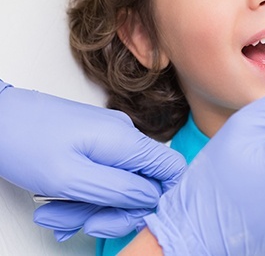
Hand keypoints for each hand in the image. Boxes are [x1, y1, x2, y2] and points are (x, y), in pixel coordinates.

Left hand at [0, 81, 185, 238]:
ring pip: (117, 185)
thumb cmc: (26, 141)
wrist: (0, 117)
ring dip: (89, 208)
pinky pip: (101, 176)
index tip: (134, 218)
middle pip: (142, 185)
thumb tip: (152, 198)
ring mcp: (109, 139)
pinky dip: (82, 195)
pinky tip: (58, 204)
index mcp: (126, 140)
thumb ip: (119, 190)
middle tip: (84, 224)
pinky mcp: (95, 143)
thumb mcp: (72, 178)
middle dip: (113, 212)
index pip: (172, 168)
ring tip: (55, 214)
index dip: (162, 198)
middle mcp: (123, 137)